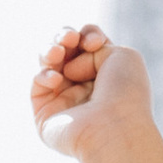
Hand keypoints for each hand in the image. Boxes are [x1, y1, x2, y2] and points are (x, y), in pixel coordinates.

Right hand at [29, 22, 152, 158]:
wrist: (113, 127)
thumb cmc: (124, 94)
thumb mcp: (120, 54)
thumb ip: (92, 45)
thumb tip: (66, 68)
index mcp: (107, 75)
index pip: (87, 43)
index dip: (87, 34)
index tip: (95, 41)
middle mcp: (86, 87)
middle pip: (64, 49)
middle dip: (64, 37)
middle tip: (70, 39)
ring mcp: (64, 100)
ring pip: (47, 62)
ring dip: (50, 50)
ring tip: (58, 52)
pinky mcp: (45, 114)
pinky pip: (37, 84)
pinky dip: (44, 75)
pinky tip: (56, 80)